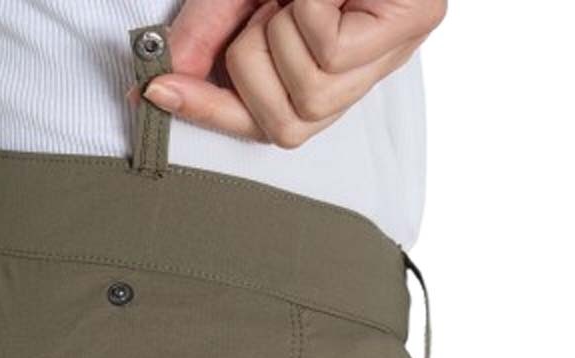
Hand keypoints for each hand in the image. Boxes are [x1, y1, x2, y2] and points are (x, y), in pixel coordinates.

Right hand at [135, 0, 445, 148]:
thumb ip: (204, 40)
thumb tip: (159, 91)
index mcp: (327, 69)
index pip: (270, 128)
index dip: (212, 115)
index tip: (159, 93)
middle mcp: (365, 72)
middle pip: (288, 128)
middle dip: (251, 69)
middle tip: (262, 12)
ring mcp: (395, 50)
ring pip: (311, 98)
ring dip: (279, 35)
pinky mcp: (416, 19)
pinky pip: (332, 55)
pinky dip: (308, 12)